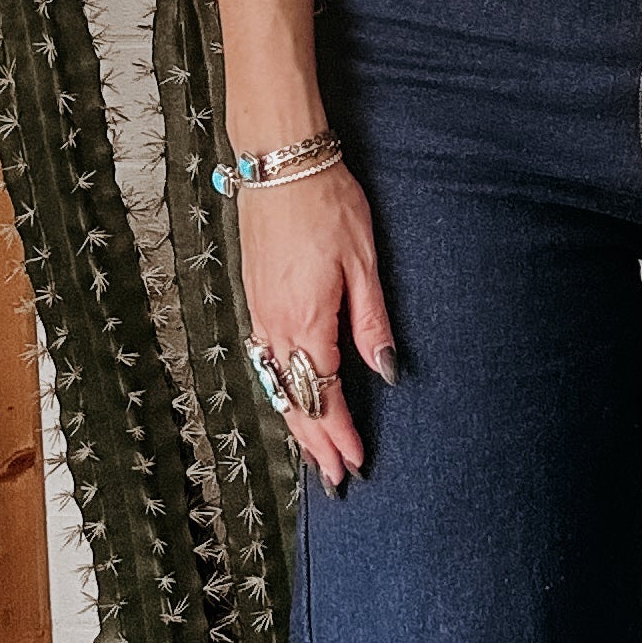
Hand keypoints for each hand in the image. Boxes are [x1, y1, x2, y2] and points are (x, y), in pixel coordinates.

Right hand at [239, 161, 398, 489]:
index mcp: (307, 319)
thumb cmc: (327, 203)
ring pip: (276, 384)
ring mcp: (260, 311)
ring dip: (295, 421)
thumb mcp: (364, 262)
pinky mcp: (254, 297)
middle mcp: (276, 324)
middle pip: (295, 399)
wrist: (280, 162)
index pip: (326, 393)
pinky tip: (289, 399)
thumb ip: (372, 322)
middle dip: (316, 442)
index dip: (341, 432)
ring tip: (313, 453)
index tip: (356, 463)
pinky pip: (265, 360)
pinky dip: (279, 390)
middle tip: (334, 480)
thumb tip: (387, 371)